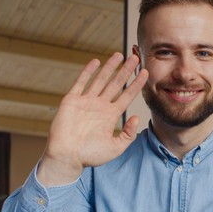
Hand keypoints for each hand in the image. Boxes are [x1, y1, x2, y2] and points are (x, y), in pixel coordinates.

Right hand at [37, 53, 147, 185]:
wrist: (66, 156)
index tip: (146, 73)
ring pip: (101, 80)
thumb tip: (137, 118)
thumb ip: (128, 134)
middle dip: (126, 71)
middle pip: (116, 84)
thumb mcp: (115, 147)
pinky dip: (88, 72)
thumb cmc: (90, 155)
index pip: (127, 96)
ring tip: (120, 55)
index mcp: (110, 116)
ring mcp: (86, 102)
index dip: (136, 84)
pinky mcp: (72, 100)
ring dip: (110, 67)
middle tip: (136, 58)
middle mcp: (100, 106)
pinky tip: (96, 62)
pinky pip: (81, 83)